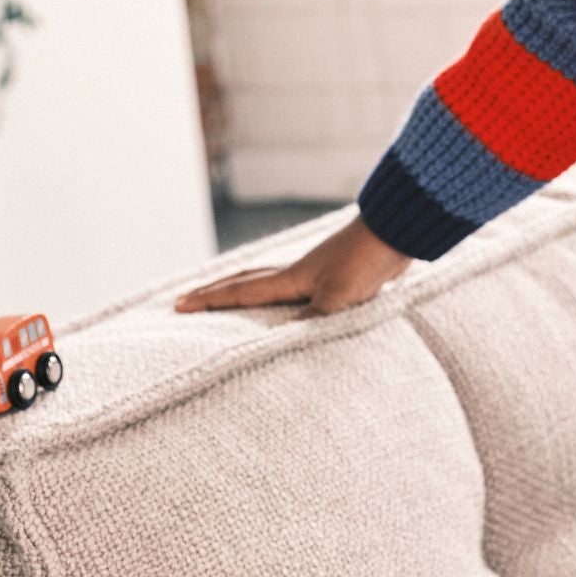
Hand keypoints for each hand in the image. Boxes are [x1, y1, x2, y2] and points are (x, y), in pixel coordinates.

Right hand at [174, 214, 411, 317]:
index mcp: (291, 279)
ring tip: (225, 300)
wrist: (397, 232)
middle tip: (187, 300)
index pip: (240, 293)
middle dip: (215, 293)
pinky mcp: (334, 275)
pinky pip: (292, 289)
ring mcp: (314, 272)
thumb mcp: (339, 298)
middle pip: (245, 283)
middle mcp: (296, 273)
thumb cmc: (367, 262)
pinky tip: (286, 304)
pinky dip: (275, 297)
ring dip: (242, 291)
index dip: (209, 301)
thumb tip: (279, 344)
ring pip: (267, 283)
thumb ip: (312, 321)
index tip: (178, 306)